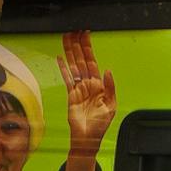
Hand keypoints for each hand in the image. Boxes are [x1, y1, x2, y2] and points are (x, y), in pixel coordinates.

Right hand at [60, 29, 114, 170]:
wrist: (88, 139)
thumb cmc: (100, 125)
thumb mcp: (111, 106)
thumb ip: (110, 87)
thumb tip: (107, 71)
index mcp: (99, 85)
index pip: (93, 62)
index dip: (89, 49)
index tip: (86, 36)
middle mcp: (88, 84)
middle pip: (81, 60)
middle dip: (78, 46)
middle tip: (74, 31)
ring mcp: (78, 88)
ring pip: (73, 66)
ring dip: (69, 53)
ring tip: (66, 39)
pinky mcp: (70, 95)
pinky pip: (66, 78)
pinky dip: (63, 68)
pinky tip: (60, 58)